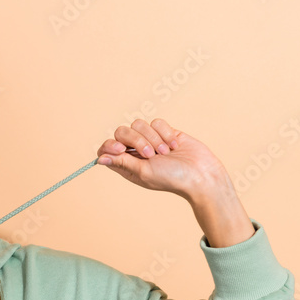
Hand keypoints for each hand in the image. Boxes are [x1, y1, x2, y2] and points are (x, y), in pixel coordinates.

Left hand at [96, 119, 230, 200]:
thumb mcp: (143, 172)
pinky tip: (174, 145)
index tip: (120, 149)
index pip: (106, 148)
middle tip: (150, 154)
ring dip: (153, 138)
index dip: (110, 145)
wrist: (200, 173)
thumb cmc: (171, 178)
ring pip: (139, 124)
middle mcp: (135, 151)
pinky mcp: (165, 131)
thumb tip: (99, 159)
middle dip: (136, 140)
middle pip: (121, 132)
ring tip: (165, 152)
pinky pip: (157, 122)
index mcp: (126, 164)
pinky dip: (165, 133)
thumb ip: (122, 162)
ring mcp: (150, 139)